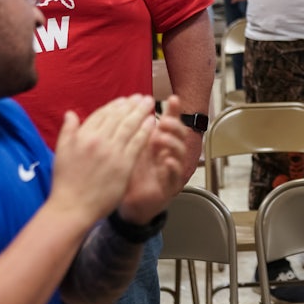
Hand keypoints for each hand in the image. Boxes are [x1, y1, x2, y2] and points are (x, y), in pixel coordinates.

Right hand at [48, 95, 156, 226]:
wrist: (72, 208)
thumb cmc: (65, 182)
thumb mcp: (60, 152)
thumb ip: (68, 131)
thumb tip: (71, 113)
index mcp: (82, 136)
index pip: (102, 114)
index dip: (115, 105)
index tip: (124, 100)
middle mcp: (98, 141)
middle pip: (119, 117)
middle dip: (132, 105)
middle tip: (142, 97)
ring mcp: (112, 152)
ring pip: (130, 126)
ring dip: (141, 112)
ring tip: (149, 104)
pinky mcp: (124, 165)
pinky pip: (138, 143)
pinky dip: (145, 130)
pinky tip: (152, 122)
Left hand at [118, 95, 188, 223]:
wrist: (130, 204)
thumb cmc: (131, 176)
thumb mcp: (129, 150)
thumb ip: (130, 132)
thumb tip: (123, 108)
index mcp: (159, 143)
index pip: (169, 123)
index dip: (173, 111)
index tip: (172, 98)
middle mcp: (168, 154)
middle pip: (180, 135)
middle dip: (174, 125)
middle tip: (163, 121)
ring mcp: (171, 169)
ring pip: (180, 152)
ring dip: (172, 142)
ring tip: (161, 138)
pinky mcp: (170, 186)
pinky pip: (175, 174)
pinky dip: (173, 166)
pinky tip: (167, 161)